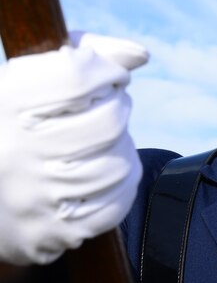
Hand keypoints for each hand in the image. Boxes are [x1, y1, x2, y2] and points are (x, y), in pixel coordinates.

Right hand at [0, 33, 147, 264]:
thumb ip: (82, 50)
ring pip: (119, 164)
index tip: (110, 76)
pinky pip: (115, 204)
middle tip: (108, 108)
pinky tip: (103, 174)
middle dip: (118, 109)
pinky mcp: (52, 232)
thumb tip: (139, 55)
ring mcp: (34, 196)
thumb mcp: (27, 79)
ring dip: (121, 147)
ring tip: (103, 143)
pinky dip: (120, 185)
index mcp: (6, 104)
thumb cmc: (13, 125)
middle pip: (109, 121)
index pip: (78, 76)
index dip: (107, 70)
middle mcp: (16, 151)